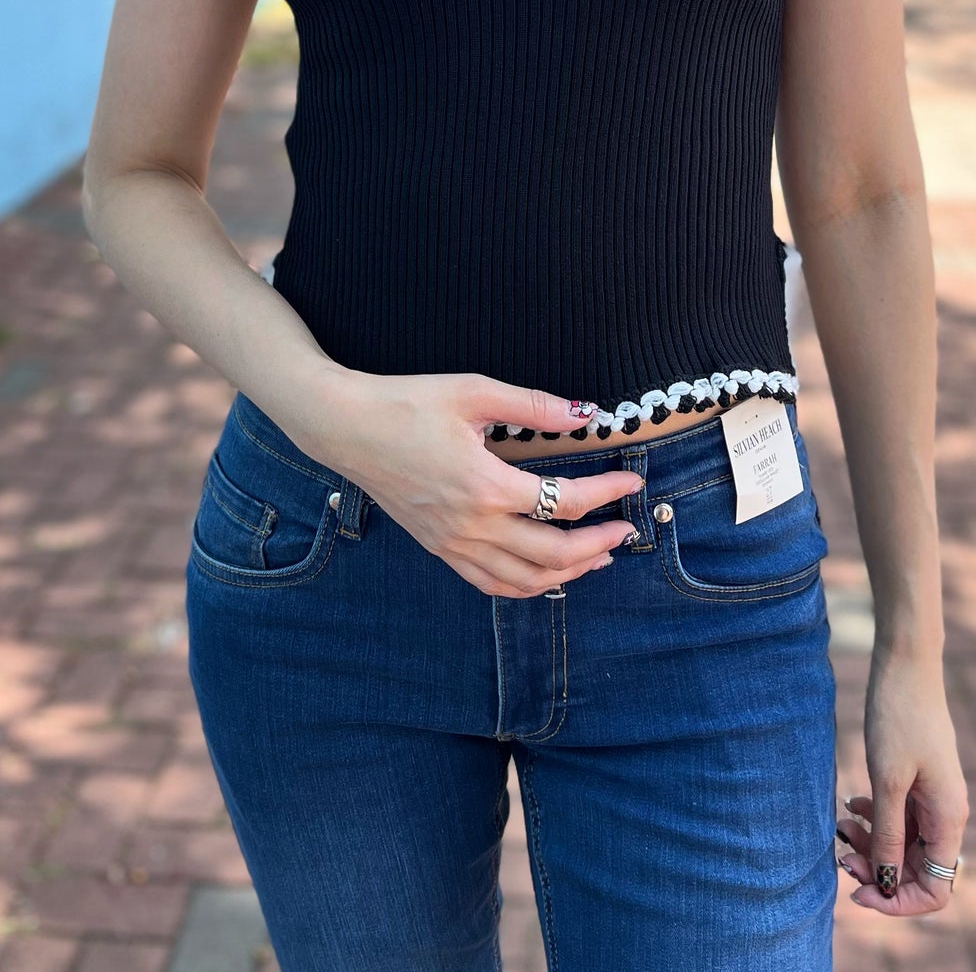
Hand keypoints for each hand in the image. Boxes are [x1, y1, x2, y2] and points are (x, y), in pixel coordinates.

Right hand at [299, 369, 641, 596]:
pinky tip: (544, 574)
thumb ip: (534, 405)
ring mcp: (453, 544)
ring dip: (569, 573)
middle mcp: (473, 526)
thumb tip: (586, 412)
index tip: (632, 482)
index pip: (567, 501)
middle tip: (626, 528)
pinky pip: (490, 583)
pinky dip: (526, 585)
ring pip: (525, 579)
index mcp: (487, 486)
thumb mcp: (473, 391)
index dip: (607, 494)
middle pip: (554, 553)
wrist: (344, 426)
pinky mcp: (438, 548)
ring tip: (598, 557)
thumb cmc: (406, 402)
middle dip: (599, 544)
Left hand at [835, 649, 968, 916]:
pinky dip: (874, 820)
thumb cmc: (899, 717)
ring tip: (839, 828)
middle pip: (916, 870)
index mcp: (949, 819)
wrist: (905, 663)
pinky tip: (851, 805)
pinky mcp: (917, 781)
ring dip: (871, 845)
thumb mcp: (888, 780)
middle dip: (877, 872)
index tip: (859, 892)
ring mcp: (932, 798)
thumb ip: (887, 835)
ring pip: (903, 844)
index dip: (898, 901)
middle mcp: (946, 815)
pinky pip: (898, 818)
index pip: (935, 889)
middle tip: (840, 857)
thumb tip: (885, 884)